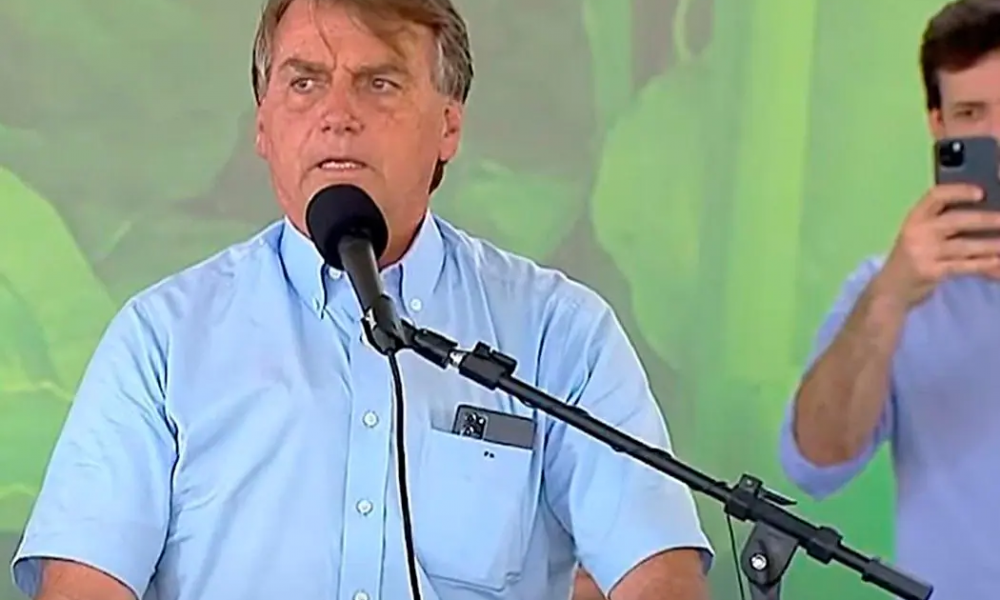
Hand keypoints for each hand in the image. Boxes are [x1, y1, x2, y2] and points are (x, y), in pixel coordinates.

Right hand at [873, 183, 999, 306]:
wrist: (891, 288)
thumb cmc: (913, 256)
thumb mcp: (920, 234)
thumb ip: (945, 224)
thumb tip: (987, 215)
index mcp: (916, 217)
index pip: (936, 196)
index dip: (959, 191)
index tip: (980, 193)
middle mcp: (917, 231)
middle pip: (955, 220)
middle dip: (985, 220)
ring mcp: (922, 252)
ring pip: (963, 246)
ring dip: (990, 245)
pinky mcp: (929, 272)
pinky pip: (962, 266)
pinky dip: (982, 264)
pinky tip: (997, 262)